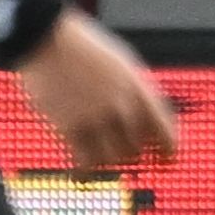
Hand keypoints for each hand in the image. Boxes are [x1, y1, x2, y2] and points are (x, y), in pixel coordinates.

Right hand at [18, 10, 179, 167]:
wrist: (46, 38)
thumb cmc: (83, 48)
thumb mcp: (121, 63)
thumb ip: (134, 91)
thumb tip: (144, 119)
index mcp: (139, 87)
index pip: (164, 130)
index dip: (168, 151)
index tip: (167, 162)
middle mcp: (121, 105)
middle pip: (137, 149)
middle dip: (132, 155)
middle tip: (123, 156)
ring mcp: (95, 117)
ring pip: (113, 159)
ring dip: (109, 163)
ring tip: (101, 160)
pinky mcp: (68, 127)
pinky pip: (84, 162)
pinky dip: (85, 173)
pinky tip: (82, 176)